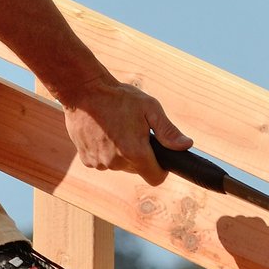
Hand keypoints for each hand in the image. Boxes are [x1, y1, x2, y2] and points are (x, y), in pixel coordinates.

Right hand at [61, 79, 187, 178]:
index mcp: (135, 152)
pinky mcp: (86, 160)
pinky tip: (103, 132)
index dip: (161, 169)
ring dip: (121, 153)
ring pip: (119, 165)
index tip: (159, 155)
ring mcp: (99, 163)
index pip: (155, 178)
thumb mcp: (149, 108)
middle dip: (140, 156)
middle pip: (137, 170)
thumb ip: (168, 130)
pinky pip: (103, 162)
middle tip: (135, 131)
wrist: (82, 90)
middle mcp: (116, 162)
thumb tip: (186, 145)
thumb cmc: (118, 97)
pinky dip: (105, 152)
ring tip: (117, 129)